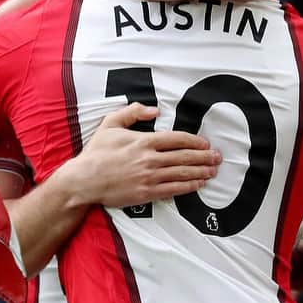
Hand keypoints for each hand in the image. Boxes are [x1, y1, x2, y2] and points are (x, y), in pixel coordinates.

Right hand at [51, 103, 220, 209]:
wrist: (84, 180)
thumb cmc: (97, 152)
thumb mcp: (110, 123)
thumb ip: (133, 112)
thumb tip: (154, 109)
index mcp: (143, 141)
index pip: (177, 139)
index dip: (195, 141)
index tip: (205, 143)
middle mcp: (149, 159)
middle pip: (184, 157)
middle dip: (204, 157)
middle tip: (217, 157)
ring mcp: (149, 177)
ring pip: (181, 174)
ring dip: (200, 172)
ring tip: (213, 171)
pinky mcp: (146, 193)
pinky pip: (173, 190)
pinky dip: (188, 187)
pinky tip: (198, 185)